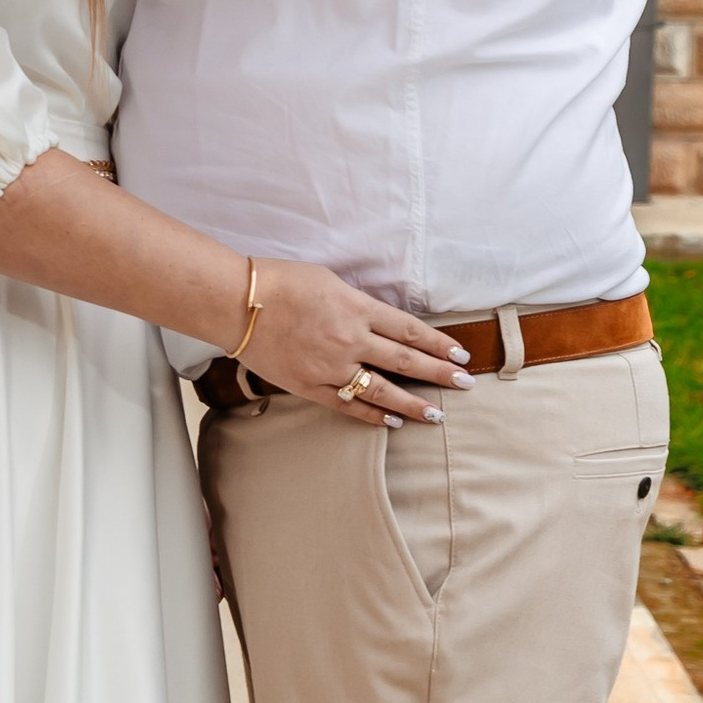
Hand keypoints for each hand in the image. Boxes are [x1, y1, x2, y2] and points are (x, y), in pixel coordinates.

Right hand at [240, 264, 470, 428]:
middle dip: (440, 374)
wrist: (237, 302)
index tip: (459, 354)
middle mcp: (350, 340)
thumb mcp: (330, 281)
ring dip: (412, 403)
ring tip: (436, 414)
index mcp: (357, 308)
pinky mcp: (308, 384)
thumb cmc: (280, 282)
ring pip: (381, 389)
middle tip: (465, 384)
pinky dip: (371, 414)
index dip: (437, 344)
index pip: (409, 331)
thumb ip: (357, 304)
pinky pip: (346, 404)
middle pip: (405, 361)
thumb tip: (378, 323)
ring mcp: (330, 366)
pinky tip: (391, 421)